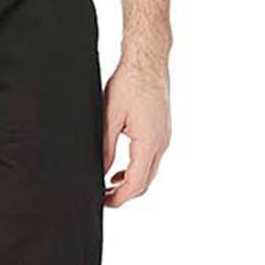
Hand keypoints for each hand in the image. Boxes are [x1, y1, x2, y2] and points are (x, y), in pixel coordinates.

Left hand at [103, 56, 170, 206]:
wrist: (147, 61)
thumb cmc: (129, 84)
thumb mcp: (109, 118)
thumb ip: (105, 148)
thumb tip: (100, 172)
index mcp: (149, 142)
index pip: (135, 183)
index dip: (118, 198)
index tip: (102, 203)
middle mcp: (161, 143)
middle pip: (144, 183)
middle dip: (124, 196)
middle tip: (102, 199)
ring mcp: (164, 138)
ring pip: (149, 173)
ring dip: (130, 184)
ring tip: (107, 188)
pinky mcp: (162, 132)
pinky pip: (151, 160)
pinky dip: (136, 171)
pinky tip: (119, 172)